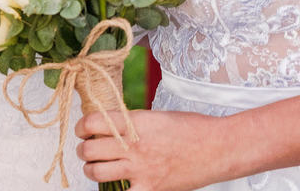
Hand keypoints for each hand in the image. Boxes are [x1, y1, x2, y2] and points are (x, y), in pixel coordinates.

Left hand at [76, 109, 222, 190]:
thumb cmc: (192, 128)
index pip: (92, 122)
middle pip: (88, 149)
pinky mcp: (150, 188)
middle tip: (87, 149)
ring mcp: (140, 169)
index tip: (83, 129)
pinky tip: (116, 186)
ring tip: (97, 166)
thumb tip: (111, 126)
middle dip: (83, 149)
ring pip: (95, 172)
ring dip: (91, 169)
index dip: (82, 126)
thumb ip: (132, 122)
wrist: (218, 147)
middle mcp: (133, 145)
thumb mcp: (158, 116)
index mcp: (135, 122)